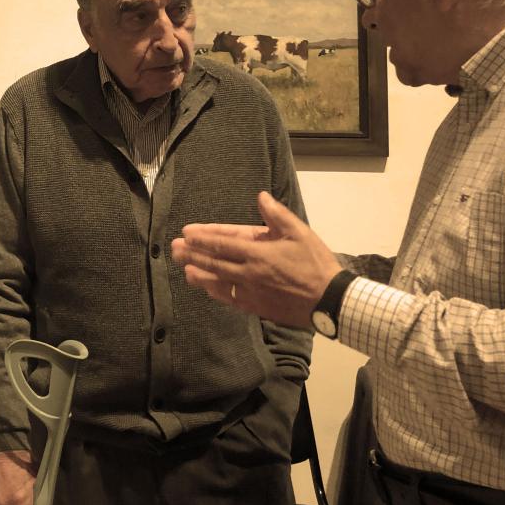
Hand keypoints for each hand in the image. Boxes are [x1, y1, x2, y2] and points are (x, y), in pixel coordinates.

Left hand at [170, 191, 342, 326]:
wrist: (329, 301)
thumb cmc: (316, 264)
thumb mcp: (300, 233)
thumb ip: (277, 215)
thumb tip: (260, 197)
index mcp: (258, 253)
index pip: (222, 243)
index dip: (202, 237)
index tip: (187, 233)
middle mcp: (249, 273)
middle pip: (214, 262)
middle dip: (193, 254)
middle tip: (175, 249)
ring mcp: (251, 292)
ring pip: (218, 282)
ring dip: (199, 274)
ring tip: (184, 269)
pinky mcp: (256, 307)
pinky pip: (229, 298)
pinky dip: (216, 292)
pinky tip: (207, 288)